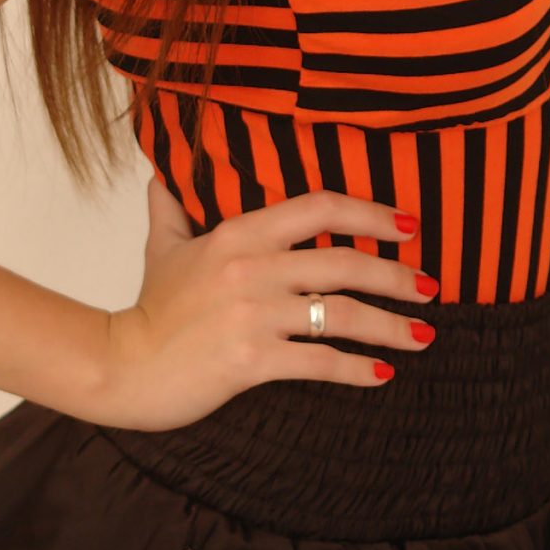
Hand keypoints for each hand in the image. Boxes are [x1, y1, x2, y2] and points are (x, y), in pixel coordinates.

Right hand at [89, 177, 439, 430]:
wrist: (120, 367)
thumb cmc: (148, 311)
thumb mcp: (161, 249)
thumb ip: (171, 210)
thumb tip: (162, 175)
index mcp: (239, 235)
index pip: (320, 208)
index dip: (370, 213)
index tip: (407, 225)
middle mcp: (252, 269)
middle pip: (346, 263)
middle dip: (398, 276)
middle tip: (430, 287)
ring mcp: (253, 315)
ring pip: (342, 314)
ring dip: (391, 326)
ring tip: (424, 336)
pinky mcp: (252, 360)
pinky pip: (320, 362)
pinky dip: (358, 369)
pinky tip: (383, 375)